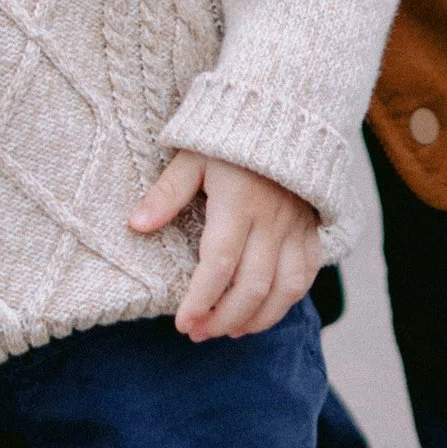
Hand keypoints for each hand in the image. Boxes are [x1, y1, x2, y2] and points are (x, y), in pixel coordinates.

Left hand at [131, 152, 322, 340]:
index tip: (182, 323)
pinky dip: (286, 301)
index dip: (200, 299)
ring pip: (284, 290)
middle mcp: (271, 221)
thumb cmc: (229, 136)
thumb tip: (135, 225)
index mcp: (237, 203)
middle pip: (251, 287)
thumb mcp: (192, 157)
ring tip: (229, 331)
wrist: (284, 114)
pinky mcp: (311, 229)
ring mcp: (295, 228)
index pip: (219, 264)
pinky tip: (263, 312)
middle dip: (223, 319)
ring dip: (257, 319)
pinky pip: (306, 275)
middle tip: (198, 333)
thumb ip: (166, 193)